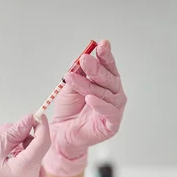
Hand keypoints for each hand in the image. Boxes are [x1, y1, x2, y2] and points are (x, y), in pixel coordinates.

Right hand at [0, 115, 50, 176]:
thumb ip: (13, 133)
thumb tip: (28, 119)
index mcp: (25, 172)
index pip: (42, 143)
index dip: (41, 127)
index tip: (37, 116)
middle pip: (38, 154)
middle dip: (26, 138)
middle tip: (10, 128)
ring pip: (35, 164)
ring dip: (24, 150)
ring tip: (6, 142)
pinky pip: (30, 175)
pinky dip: (24, 163)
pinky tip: (9, 157)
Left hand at [44, 40, 126, 176]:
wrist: (62, 132)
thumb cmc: (69, 110)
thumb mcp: (70, 87)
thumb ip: (77, 73)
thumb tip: (81, 58)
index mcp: (106, 83)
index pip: (109, 66)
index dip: (106, 55)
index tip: (101, 44)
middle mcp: (114, 94)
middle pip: (109, 78)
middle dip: (96, 68)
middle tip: (84, 59)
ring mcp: (115, 109)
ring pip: (105, 94)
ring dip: (89, 85)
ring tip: (73, 78)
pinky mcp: (112, 124)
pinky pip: (109, 112)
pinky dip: (100, 104)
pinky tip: (90, 98)